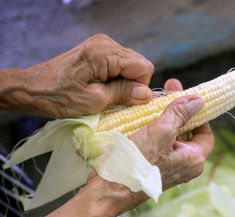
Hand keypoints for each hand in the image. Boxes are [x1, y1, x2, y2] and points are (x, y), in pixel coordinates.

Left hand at [8, 34, 153, 117]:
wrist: (33, 88)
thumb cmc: (58, 96)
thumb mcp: (94, 101)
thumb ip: (123, 94)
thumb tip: (146, 94)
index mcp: (105, 53)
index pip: (144, 67)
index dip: (139, 87)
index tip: (124, 99)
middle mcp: (106, 43)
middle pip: (139, 64)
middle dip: (132, 84)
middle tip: (113, 97)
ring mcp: (101, 44)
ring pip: (131, 65)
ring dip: (123, 82)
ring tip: (104, 91)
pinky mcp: (97, 49)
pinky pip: (120, 64)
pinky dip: (116, 77)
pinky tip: (101, 85)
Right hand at [78, 79, 213, 216]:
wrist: (107, 191)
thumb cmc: (137, 163)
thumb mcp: (161, 132)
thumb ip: (180, 114)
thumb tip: (199, 101)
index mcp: (194, 159)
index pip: (206, 133)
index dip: (199, 114)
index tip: (187, 99)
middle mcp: (184, 165)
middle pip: (187, 131)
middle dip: (176, 110)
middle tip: (167, 88)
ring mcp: (167, 166)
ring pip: (169, 136)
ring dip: (162, 116)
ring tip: (151, 98)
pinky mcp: (150, 166)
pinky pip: (156, 142)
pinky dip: (151, 127)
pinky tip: (141, 113)